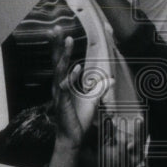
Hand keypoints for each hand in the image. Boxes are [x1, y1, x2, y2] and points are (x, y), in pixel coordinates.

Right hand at [50, 35, 108, 166]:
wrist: (73, 138)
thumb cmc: (79, 118)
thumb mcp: (93, 100)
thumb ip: (99, 88)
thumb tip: (110, 78)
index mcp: (64, 83)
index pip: (61, 61)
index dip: (60, 47)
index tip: (60, 32)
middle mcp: (59, 85)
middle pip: (56, 61)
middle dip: (56, 45)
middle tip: (56, 28)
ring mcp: (60, 93)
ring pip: (60, 70)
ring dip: (64, 54)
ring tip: (67, 39)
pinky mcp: (63, 102)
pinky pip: (66, 86)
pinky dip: (71, 76)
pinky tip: (76, 67)